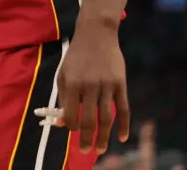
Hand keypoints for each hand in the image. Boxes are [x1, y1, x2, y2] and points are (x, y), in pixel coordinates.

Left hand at [56, 22, 130, 154]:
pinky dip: (124, 125)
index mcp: (72, 83)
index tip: (72, 132)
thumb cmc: (76, 56)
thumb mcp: (64, 73)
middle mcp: (89, 86)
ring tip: (101, 149)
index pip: (71, 113)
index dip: (71, 126)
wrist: (96, 34)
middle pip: (89, 119)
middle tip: (86, 151)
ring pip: (106, 117)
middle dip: (87, 138)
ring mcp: (106, 85)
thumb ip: (63, 97)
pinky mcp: (120, 84)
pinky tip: (122, 138)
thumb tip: (62, 121)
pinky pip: (123, 109)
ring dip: (104, 136)